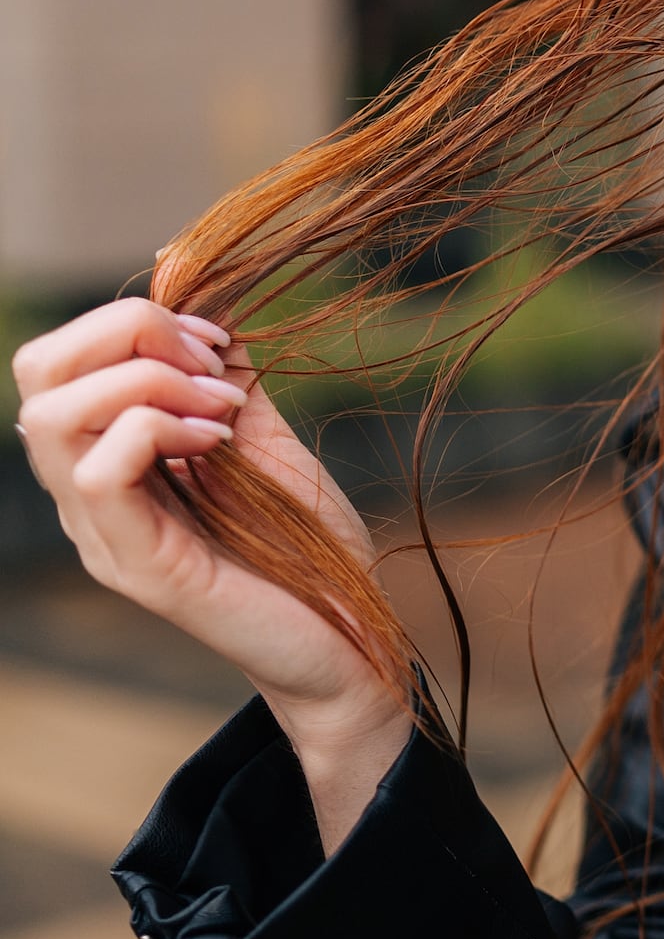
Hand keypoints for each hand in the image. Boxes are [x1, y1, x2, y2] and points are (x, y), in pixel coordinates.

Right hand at [13, 300, 409, 840]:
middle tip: (210, 363)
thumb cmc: (308, 547)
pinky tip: (217, 438)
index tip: (215, 338)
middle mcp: (89, 496)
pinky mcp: (136, 565)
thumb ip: (228, 379)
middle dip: (123, 334)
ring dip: (143, 382)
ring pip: (49, 418)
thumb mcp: (267, 441)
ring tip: (220, 405)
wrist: (351, 638)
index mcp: (111, 459)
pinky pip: (98, 472)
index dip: (127, 321)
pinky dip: (154, 428)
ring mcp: (105, 533)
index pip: (56, 362)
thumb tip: (205, 301)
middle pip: (36, 375)